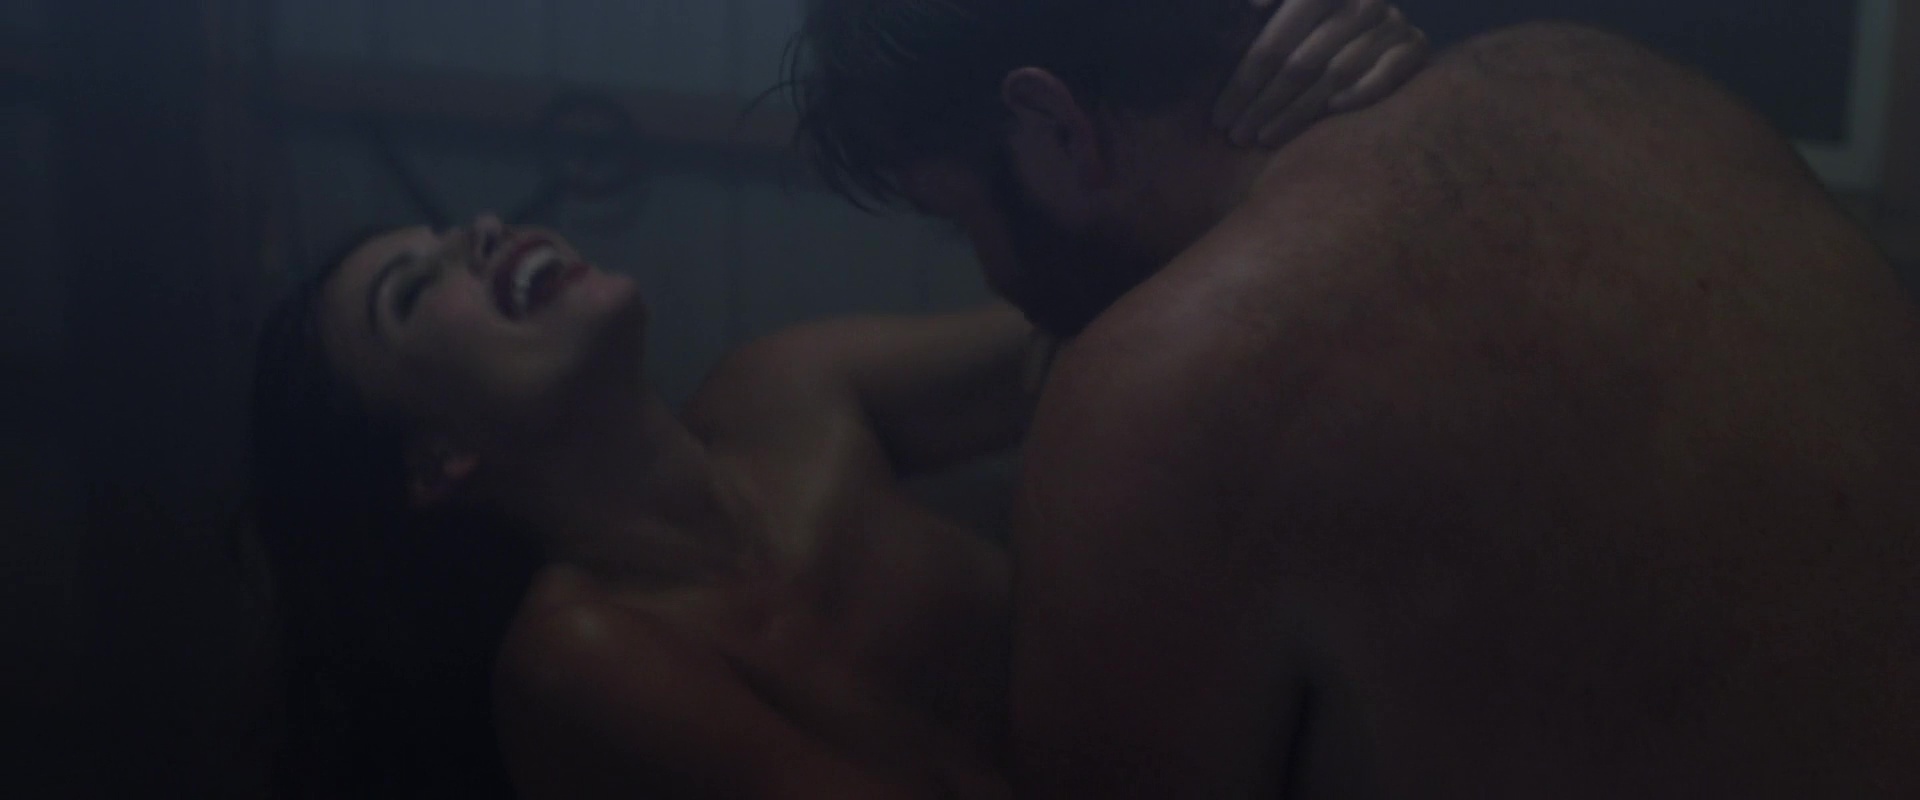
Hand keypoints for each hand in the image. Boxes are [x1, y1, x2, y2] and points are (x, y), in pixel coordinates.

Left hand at [1213, 0, 1429, 146]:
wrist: (1372, 28)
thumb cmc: (1310, 30)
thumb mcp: (1286, 17)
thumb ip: (1267, 12)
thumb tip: (1251, 7)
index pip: (1276, 39)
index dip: (1245, 79)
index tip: (1219, 115)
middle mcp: (1361, 1)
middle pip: (1302, 62)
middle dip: (1264, 103)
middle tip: (1237, 135)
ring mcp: (1391, 24)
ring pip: (1335, 75)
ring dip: (1296, 113)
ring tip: (1264, 137)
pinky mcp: (1415, 47)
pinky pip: (1384, 78)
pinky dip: (1357, 96)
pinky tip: (1329, 114)